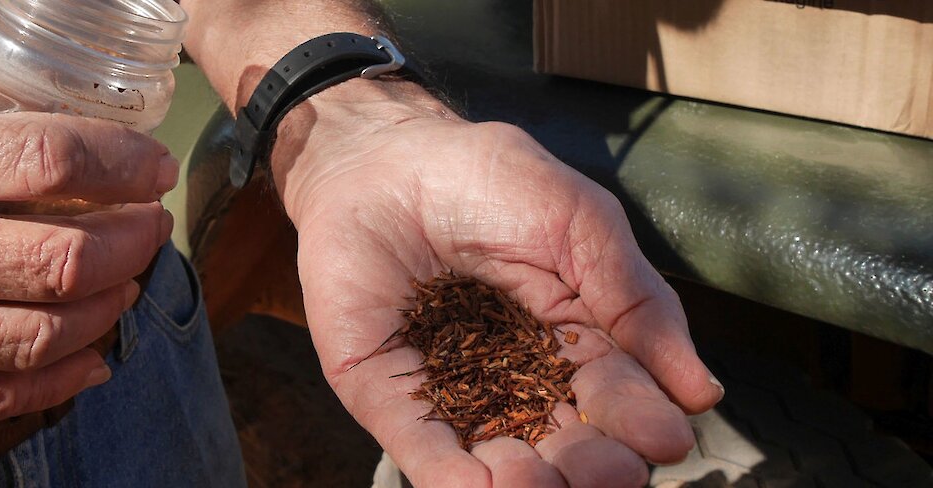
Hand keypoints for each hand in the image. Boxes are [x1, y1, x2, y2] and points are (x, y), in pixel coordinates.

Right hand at [0, 72, 176, 422]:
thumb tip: (14, 104)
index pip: (36, 161)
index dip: (117, 164)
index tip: (150, 166)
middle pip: (57, 260)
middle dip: (132, 243)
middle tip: (150, 225)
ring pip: (37, 336)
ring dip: (108, 309)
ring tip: (126, 282)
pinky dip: (58, 381)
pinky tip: (92, 357)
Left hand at [273, 80, 724, 487]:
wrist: (380, 153)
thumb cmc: (484, 178)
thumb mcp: (580, 224)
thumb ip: (637, 301)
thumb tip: (702, 391)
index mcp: (572, 341)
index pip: (614, 396)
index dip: (639, 420)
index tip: (666, 438)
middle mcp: (514, 380)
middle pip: (562, 441)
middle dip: (589, 465)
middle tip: (611, 473)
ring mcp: (448, 390)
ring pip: (495, 457)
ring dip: (525, 481)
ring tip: (542, 483)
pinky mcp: (385, 393)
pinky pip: (418, 446)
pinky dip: (448, 474)